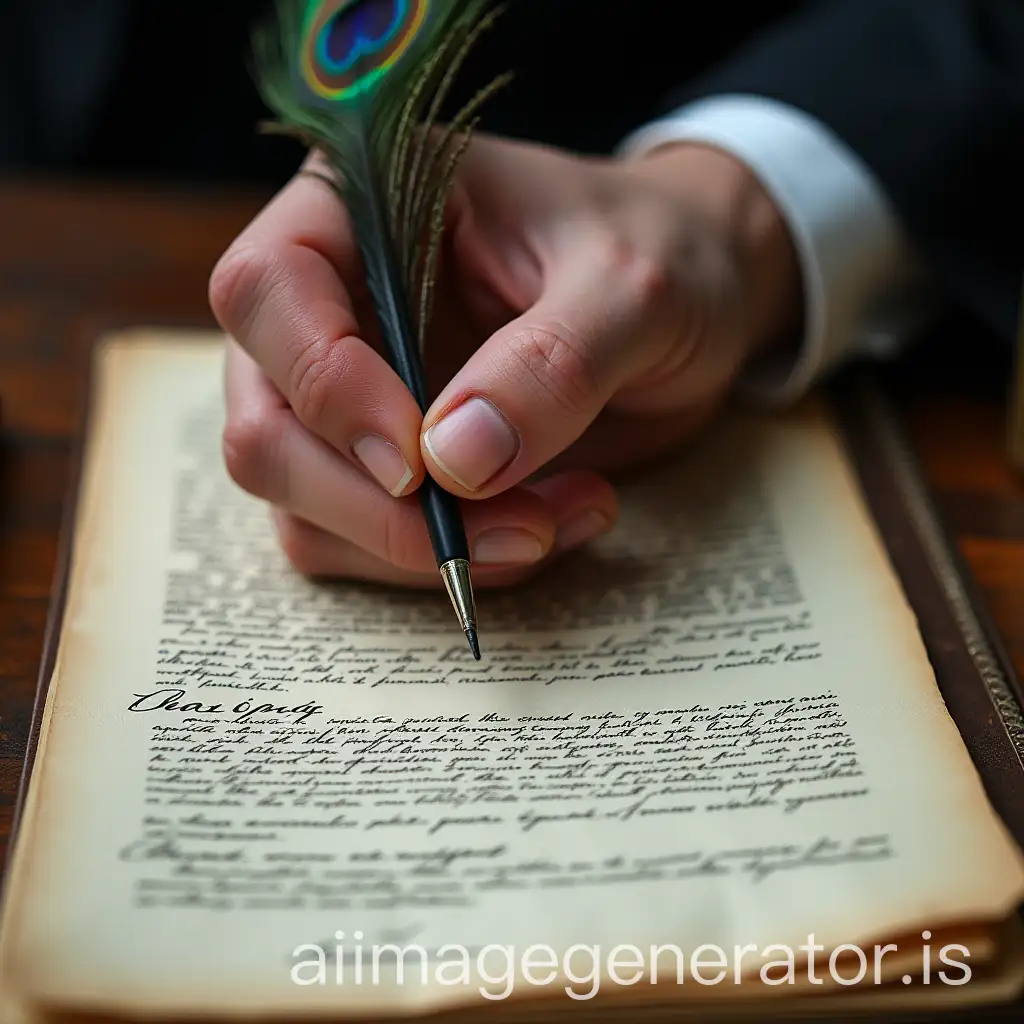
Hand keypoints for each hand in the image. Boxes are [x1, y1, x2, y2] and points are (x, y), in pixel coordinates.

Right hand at [209, 135, 800, 586]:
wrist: (694, 298)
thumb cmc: (662, 255)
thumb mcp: (633, 289)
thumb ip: (549, 364)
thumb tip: (453, 461)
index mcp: (362, 207)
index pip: (267, 289)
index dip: (326, 386)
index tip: (420, 463)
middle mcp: (332, 303)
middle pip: (265, 426)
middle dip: (381, 508)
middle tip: (515, 527)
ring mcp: (349, 395)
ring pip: (307, 509)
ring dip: (428, 547)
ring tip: (559, 518)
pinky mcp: (384, 465)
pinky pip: (364, 545)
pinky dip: (450, 561)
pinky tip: (547, 525)